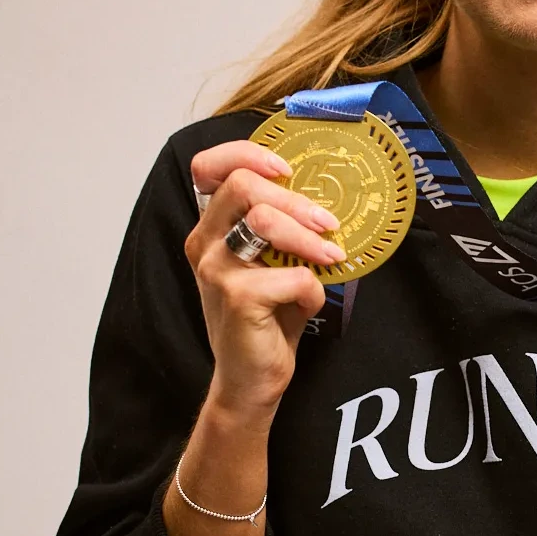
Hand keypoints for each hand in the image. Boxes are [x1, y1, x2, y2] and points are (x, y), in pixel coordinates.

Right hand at [185, 139, 343, 417]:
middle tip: (328, 223)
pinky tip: (306, 304)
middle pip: (243, 185)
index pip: (208, 167)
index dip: (247, 154)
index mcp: (210, 230)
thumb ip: (282, 229)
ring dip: (308, 237)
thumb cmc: (265, 321)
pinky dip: (311, 289)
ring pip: (262, 221)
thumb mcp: (270, 265)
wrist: (251, 381)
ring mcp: (216, 271)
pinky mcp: (237, 298)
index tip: (285, 170)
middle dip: (294, 199)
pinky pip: (290, 275)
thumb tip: (323, 197)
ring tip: (331, 257)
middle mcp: (205, 245)